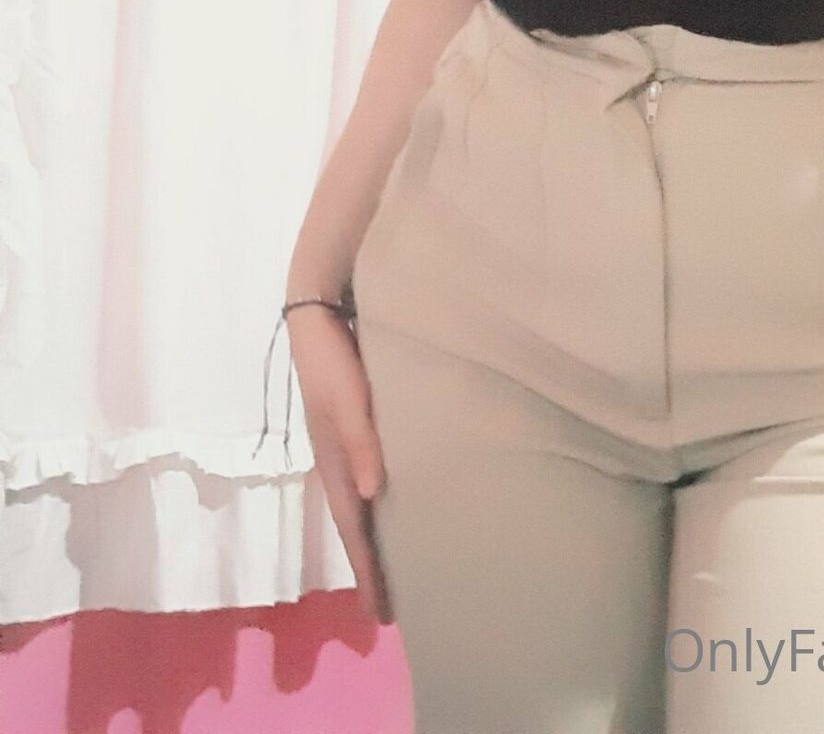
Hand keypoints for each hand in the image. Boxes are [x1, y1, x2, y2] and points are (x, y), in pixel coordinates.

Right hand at [287, 306, 394, 625]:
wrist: (321, 312)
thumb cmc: (335, 357)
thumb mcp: (347, 398)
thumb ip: (362, 439)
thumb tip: (372, 495)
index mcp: (334, 462)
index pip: (353, 528)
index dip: (367, 570)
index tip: (381, 613)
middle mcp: (340, 461)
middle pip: (358, 525)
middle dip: (372, 566)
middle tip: (391, 609)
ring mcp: (348, 444)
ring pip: (364, 504)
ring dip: (377, 538)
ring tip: (400, 568)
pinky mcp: (359, 425)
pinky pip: (372, 477)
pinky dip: (382, 504)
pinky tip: (400, 505)